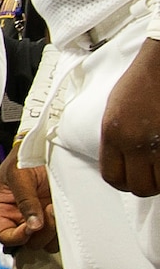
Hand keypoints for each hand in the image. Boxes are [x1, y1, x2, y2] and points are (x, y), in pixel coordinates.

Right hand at [0, 149, 56, 249]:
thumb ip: (24, 200)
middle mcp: (22, 218)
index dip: (17, 237)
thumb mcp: (17, 174)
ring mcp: (41, 218)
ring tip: (55, 208)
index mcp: (5, 210)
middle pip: (29, 243)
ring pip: (47, 242)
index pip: (6, 236)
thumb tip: (33, 225)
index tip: (30, 227)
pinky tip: (63, 210)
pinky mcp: (58, 216)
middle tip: (48, 210)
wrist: (45, 146)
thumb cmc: (23, 157)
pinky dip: (65, 227)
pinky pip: (63, 233)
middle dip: (40, 232)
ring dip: (53, 230)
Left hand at [100, 39, 159, 196]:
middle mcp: (136, 142)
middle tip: (154, 176)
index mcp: (114, 135)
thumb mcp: (115, 111)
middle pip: (139, 187)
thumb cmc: (142, 81)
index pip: (113, 177)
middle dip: (147, 185)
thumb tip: (124, 163)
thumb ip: (116, 140)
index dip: (124, 183)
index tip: (132, 179)